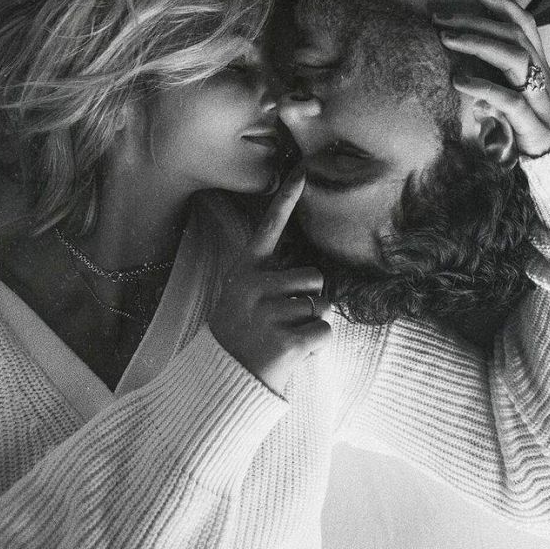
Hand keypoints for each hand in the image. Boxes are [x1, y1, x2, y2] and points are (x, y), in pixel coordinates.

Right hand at [208, 167, 331, 395]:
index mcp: (246, 271)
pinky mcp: (284, 341)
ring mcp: (267, 313)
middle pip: (314, 276)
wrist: (225, 380)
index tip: (302, 168)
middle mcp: (254, 286)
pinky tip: (290, 353)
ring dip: (311, 323)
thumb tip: (316, 278)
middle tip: (282, 320)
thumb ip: (272, 280)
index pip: (269, 227)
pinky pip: (324, 332)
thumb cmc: (243, 335)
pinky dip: (316, 346)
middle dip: (310, 299)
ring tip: (282, 336)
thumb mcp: (244, 298)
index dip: (287, 197)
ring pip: (322, 306)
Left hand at [432, 0, 549, 157]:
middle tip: (439, 16)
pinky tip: (459, 81)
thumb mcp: (509, 91)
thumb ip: (492, 75)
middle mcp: (540, 74)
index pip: (524, 23)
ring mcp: (538, 97)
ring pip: (515, 58)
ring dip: (478, 44)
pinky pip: (509, 99)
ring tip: (445, 39)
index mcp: (537, 64)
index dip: (502, 2)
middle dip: (475, 21)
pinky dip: (483, 88)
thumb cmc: (526, 121)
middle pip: (512, 35)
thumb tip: (459, 67)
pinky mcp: (531, 122)